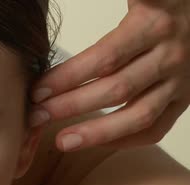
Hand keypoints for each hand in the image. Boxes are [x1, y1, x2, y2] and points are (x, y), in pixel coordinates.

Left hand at [30, 0, 189, 151]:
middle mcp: (170, 55)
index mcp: (152, 25)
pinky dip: (124, 140)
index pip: (103, 58)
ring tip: (62, 141)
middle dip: (70, 106)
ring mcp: (181, 81)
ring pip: (138, 115)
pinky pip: (156, 129)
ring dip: (96, 132)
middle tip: (36, 115)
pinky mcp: (185, 99)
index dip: (67, 78)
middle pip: (116, 89)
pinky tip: (94, 142)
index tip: (37, 91)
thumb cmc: (159, 5)